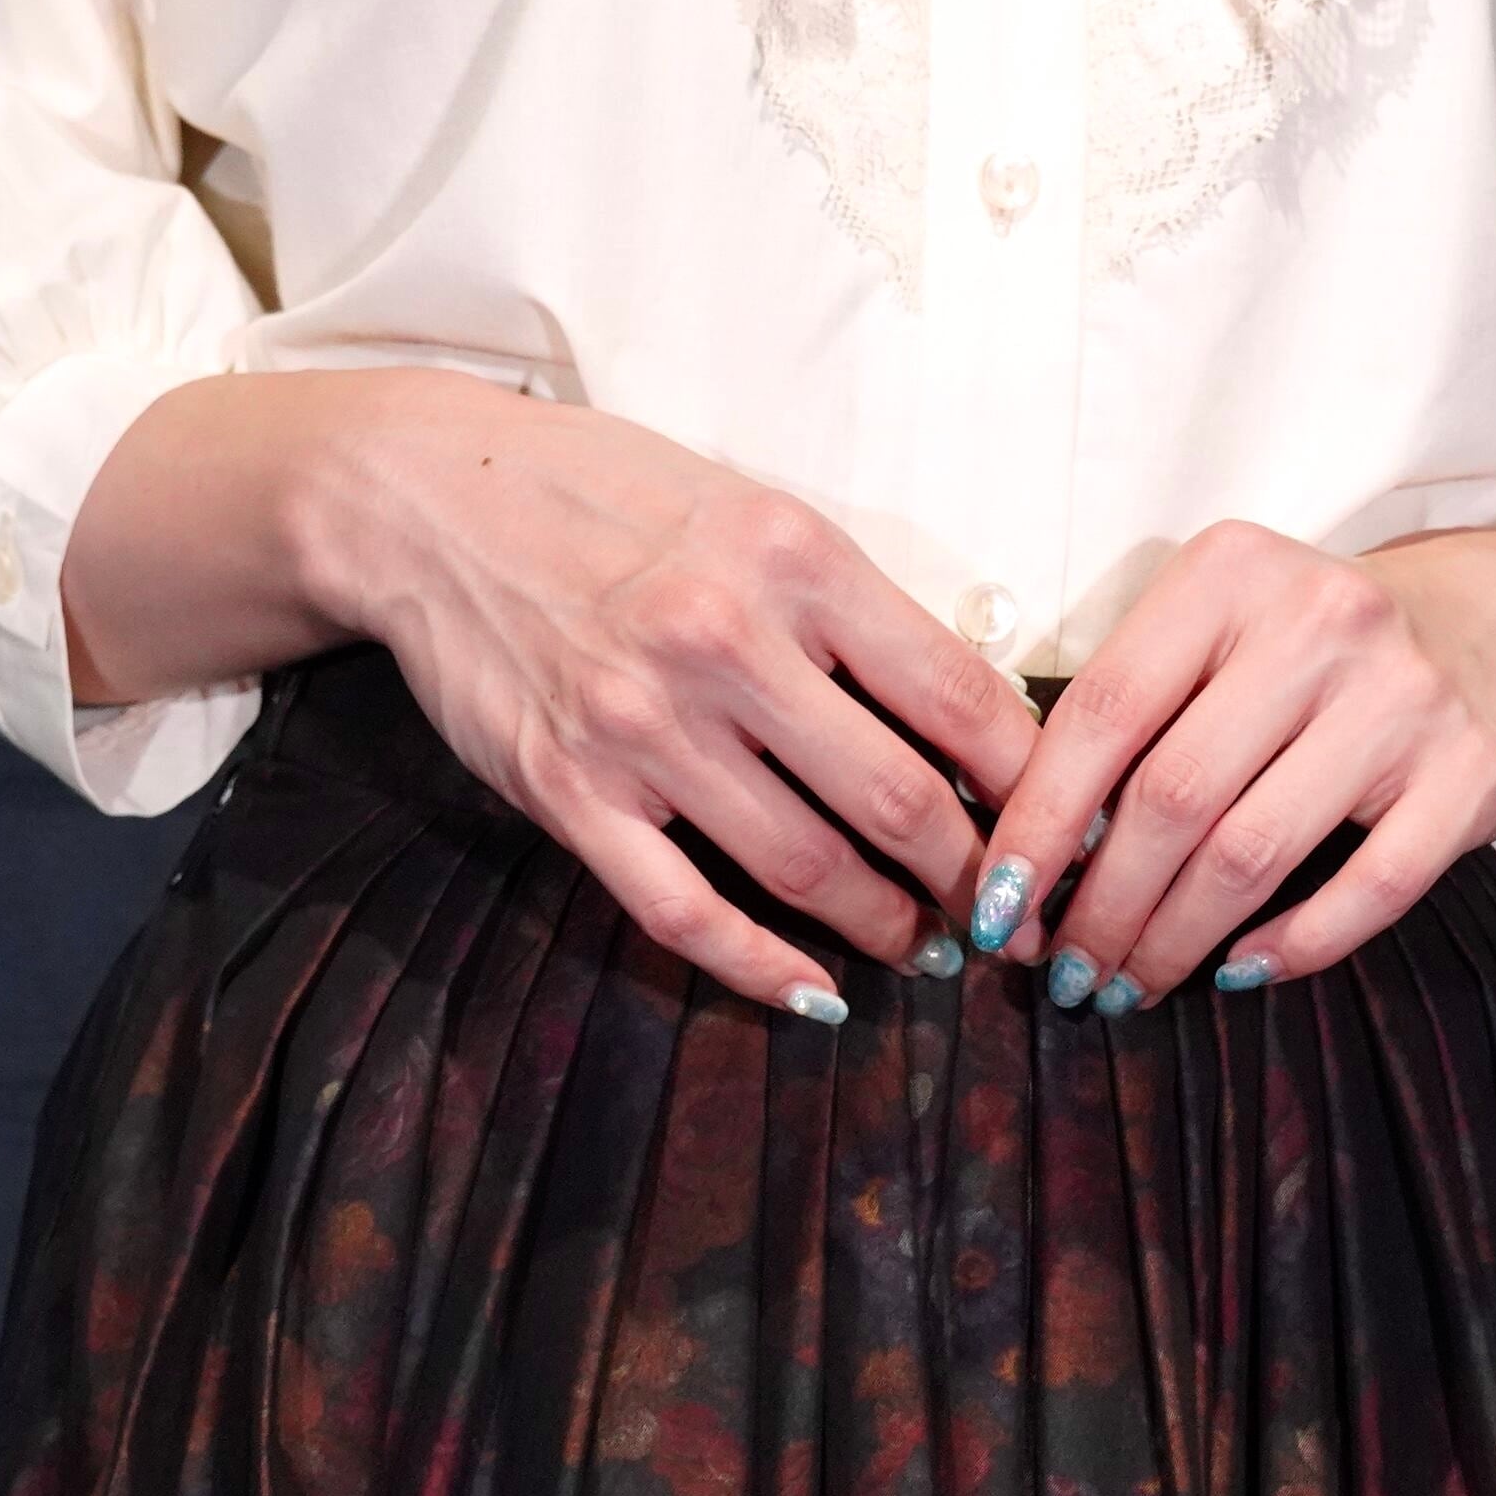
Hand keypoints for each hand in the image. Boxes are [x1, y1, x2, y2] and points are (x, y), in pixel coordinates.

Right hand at [285, 382, 1037, 1011]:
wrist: (429, 500)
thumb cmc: (610, 499)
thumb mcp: (754, 512)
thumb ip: (852, 606)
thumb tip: (972, 715)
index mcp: (794, 558)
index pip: (958, 696)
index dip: (1032, 787)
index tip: (1065, 834)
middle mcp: (724, 642)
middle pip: (897, 799)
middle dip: (973, 879)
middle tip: (1010, 919)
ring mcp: (642, 726)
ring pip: (803, 866)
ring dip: (884, 928)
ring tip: (926, 950)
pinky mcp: (569, 792)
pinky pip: (684, 913)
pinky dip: (763, 970)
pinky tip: (816, 995)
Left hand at [970, 521, 1495, 1006]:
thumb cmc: (1317, 652)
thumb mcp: (1223, 632)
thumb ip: (1137, 710)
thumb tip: (1026, 855)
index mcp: (1231, 573)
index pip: (1103, 712)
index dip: (1036, 823)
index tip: (996, 908)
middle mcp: (1321, 620)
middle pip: (1172, 797)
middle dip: (1100, 906)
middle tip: (1064, 970)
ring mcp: (1404, 697)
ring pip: (1252, 853)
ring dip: (1173, 940)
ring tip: (1129, 985)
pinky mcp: (1470, 772)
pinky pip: (1367, 890)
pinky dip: (1291, 947)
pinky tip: (1237, 974)